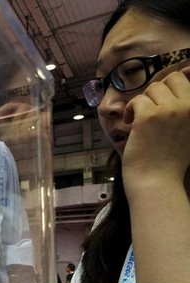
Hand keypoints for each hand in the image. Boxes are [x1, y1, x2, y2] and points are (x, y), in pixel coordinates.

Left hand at [122, 67, 189, 190]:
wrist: (158, 181)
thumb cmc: (171, 158)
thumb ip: (187, 107)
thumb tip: (186, 69)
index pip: (188, 79)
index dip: (175, 84)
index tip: (165, 102)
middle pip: (172, 79)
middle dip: (158, 92)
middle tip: (152, 111)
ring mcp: (170, 110)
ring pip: (152, 88)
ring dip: (144, 101)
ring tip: (141, 119)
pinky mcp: (149, 116)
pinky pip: (137, 100)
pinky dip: (131, 110)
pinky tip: (131, 123)